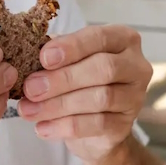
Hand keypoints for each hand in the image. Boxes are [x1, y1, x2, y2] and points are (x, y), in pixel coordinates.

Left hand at [16, 25, 152, 162]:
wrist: (94, 126)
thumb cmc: (80, 80)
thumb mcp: (69, 60)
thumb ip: (55, 54)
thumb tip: (31, 53)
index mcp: (122, 39)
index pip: (99, 37)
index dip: (72, 47)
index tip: (44, 57)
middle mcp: (135, 66)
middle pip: (103, 69)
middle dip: (63, 79)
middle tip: (31, 88)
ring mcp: (134, 97)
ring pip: (100, 98)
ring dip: (59, 105)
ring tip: (29, 110)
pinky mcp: (125, 125)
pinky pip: (96, 124)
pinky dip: (65, 126)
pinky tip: (43, 127)